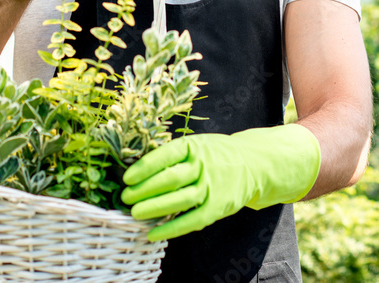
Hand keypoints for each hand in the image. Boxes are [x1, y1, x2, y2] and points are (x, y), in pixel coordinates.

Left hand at [121, 124, 320, 240]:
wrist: (253, 164)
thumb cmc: (214, 155)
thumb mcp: (196, 145)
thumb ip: (172, 156)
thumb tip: (136, 170)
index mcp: (194, 146)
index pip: (165, 156)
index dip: (144, 168)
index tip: (127, 178)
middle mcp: (203, 165)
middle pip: (170, 179)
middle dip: (144, 190)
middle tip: (125, 198)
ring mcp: (212, 187)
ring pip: (179, 200)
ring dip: (154, 208)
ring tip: (134, 213)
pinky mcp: (218, 207)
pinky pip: (192, 220)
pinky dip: (171, 229)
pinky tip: (153, 233)